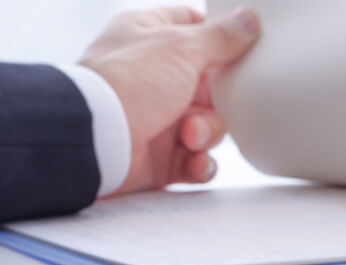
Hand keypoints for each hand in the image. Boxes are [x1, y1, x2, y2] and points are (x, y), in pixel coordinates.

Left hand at [77, 6, 261, 194]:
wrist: (95, 139)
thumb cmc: (129, 82)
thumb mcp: (181, 46)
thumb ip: (222, 36)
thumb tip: (250, 19)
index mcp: (150, 36)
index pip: (193, 27)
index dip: (221, 39)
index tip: (244, 51)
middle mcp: (152, 75)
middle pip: (210, 87)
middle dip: (218, 103)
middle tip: (209, 106)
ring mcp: (155, 117)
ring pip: (206, 126)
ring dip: (206, 134)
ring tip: (189, 138)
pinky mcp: (157, 156)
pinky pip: (194, 161)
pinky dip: (199, 164)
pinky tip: (193, 161)